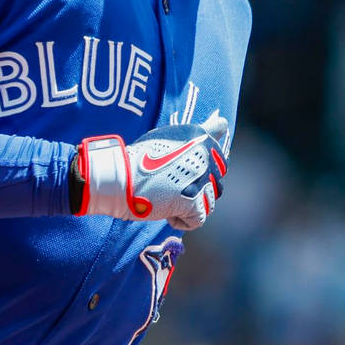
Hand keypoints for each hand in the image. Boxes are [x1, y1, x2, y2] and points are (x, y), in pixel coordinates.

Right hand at [72, 123, 226, 230]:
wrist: (120, 177)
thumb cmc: (138, 158)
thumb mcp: (169, 136)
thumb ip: (197, 135)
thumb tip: (224, 124)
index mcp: (199, 135)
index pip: (221, 140)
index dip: (210, 157)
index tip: (195, 162)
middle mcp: (205, 154)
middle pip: (217, 180)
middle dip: (198, 187)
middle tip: (172, 186)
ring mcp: (201, 177)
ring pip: (208, 202)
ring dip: (189, 205)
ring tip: (167, 197)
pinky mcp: (193, 200)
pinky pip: (197, 219)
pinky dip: (181, 220)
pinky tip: (165, 210)